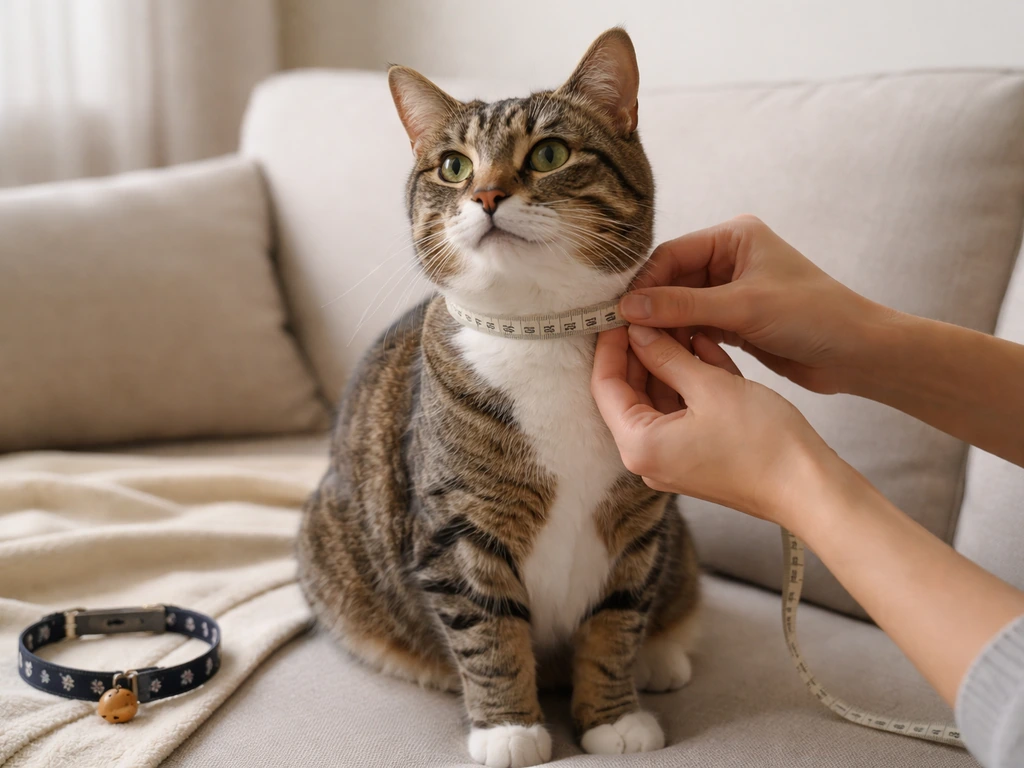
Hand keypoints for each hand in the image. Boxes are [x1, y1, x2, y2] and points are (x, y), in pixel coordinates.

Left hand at [592, 323, 833, 523]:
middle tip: (649, 312)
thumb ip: (667, 357)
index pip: (605, 386)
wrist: (810, 488)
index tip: (620, 313)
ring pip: (659, 399)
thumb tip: (637, 331)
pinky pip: (682, 412)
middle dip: (640, 351)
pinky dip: (689, 383)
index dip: (611, 345)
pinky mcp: (696, 457)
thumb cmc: (762, 441)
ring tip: (678, 320)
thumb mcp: (710, 387)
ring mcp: (672, 460)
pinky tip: (702, 346)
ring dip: (668, 362)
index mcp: (639, 444)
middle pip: (629, 393)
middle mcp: (647, 457)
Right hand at [620, 216, 890, 394]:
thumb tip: (626, 308)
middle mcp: (730, 259)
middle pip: (671, 280)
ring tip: (642, 350)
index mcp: (733, 237)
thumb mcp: (742, 308)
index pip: (671, 254)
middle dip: (650, 307)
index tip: (620, 313)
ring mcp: (731, 290)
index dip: (644, 284)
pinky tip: (667, 357)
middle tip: (624, 335)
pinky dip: (681, 340)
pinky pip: (695, 326)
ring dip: (664, 327)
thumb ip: (681, 306)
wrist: (858, 354)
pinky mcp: (735, 320)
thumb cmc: (813, 317)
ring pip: (680, 306)